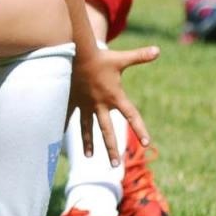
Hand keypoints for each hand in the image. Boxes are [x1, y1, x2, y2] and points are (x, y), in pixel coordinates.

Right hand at [70, 44, 158, 165]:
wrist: (76, 52)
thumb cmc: (101, 57)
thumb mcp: (122, 59)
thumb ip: (140, 56)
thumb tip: (158, 50)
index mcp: (114, 97)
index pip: (131, 115)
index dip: (140, 128)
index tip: (147, 142)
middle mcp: (100, 104)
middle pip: (107, 130)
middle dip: (111, 148)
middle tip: (115, 165)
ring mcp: (85, 104)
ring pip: (87, 128)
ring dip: (88, 143)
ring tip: (90, 157)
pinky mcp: (72, 100)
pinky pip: (68, 116)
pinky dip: (62, 126)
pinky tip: (57, 138)